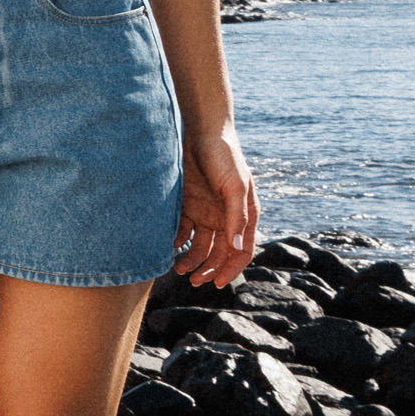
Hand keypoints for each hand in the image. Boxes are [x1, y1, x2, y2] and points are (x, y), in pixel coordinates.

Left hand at [175, 126, 257, 288]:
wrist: (201, 132)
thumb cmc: (224, 156)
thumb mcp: (234, 186)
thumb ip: (236, 218)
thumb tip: (235, 249)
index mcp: (244, 215)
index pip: (241, 251)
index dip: (231, 270)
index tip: (216, 284)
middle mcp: (225, 217)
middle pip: (219, 253)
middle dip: (208, 269)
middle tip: (194, 281)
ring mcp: (206, 212)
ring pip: (200, 245)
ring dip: (191, 259)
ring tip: (179, 268)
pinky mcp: (188, 205)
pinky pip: (183, 230)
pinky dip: (177, 242)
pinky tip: (170, 247)